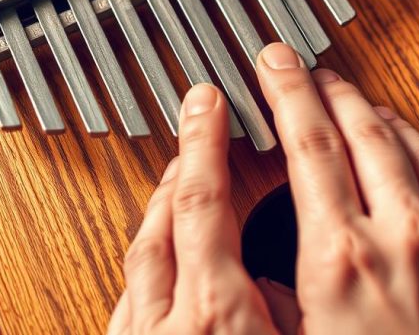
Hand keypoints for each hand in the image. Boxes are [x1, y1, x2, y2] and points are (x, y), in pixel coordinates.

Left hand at [107, 83, 279, 334]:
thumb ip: (291, 308)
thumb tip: (293, 280)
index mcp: (215, 311)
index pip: (204, 204)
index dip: (205, 145)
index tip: (206, 105)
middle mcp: (167, 323)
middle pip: (164, 220)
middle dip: (182, 165)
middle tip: (196, 126)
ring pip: (138, 256)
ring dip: (157, 211)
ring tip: (176, 182)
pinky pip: (125, 299)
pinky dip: (142, 267)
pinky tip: (152, 259)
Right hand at [255, 43, 418, 334]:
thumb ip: (282, 304)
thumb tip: (258, 280)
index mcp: (341, 259)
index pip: (308, 149)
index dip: (288, 96)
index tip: (275, 68)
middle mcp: (396, 232)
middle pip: (352, 130)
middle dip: (321, 88)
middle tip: (300, 65)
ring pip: (400, 140)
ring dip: (366, 109)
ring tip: (343, 94)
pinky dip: (415, 140)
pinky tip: (400, 132)